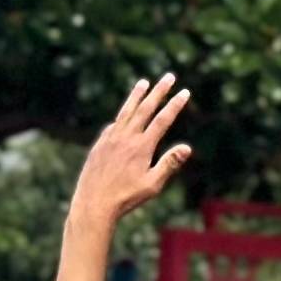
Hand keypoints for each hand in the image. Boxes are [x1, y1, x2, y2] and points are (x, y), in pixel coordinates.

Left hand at [68, 72, 194, 236]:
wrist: (93, 204)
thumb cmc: (125, 198)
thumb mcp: (152, 185)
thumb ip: (169, 164)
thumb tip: (187, 147)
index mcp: (141, 146)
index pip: (162, 120)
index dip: (174, 105)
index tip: (184, 92)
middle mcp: (126, 137)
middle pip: (145, 108)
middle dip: (159, 91)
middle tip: (168, 76)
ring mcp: (110, 139)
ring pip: (126, 112)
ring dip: (136, 96)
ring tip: (143, 82)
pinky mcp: (99, 145)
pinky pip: (112, 126)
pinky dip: (121, 118)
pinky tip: (123, 117)